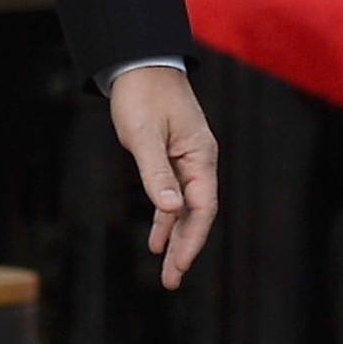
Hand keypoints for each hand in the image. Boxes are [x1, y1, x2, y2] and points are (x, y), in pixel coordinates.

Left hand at [112, 66, 221, 287]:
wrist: (139, 62)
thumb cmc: (142, 94)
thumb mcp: (144, 134)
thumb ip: (156, 173)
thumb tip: (169, 210)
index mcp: (200, 156)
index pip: (203, 207)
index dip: (192, 239)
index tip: (178, 265)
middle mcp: (199, 161)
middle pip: (197, 213)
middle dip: (186, 248)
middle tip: (172, 281)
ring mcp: (187, 160)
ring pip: (186, 208)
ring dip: (176, 238)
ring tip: (168, 271)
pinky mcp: (173, 157)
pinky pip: (174, 195)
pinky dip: (166, 217)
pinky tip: (157, 239)